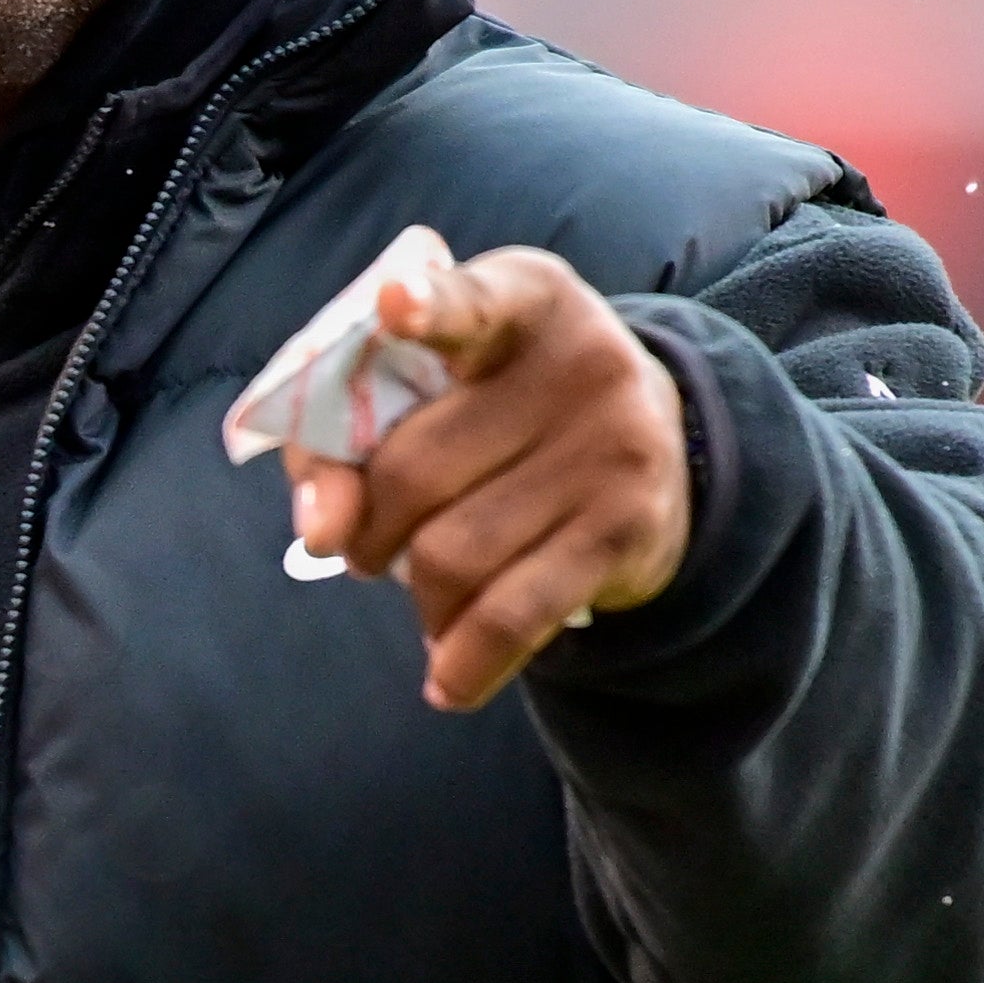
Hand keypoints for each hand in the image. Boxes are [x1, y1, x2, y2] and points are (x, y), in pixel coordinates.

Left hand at [285, 245, 691, 711]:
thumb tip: (319, 530)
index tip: (395, 306)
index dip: (428, 304)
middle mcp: (578, 363)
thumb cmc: (507, 405)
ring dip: (414, 596)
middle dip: (367, 533)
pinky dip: (465, 662)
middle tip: (369, 548)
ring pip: (450, 556)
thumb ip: (349, 432)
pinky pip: (513, 615)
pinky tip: (446, 683)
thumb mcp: (443, 381)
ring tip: (424, 592)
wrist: (663, 440)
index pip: (470, 300)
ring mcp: (609, 448)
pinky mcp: (623, 531)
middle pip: (414, 473)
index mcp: (524, 298)